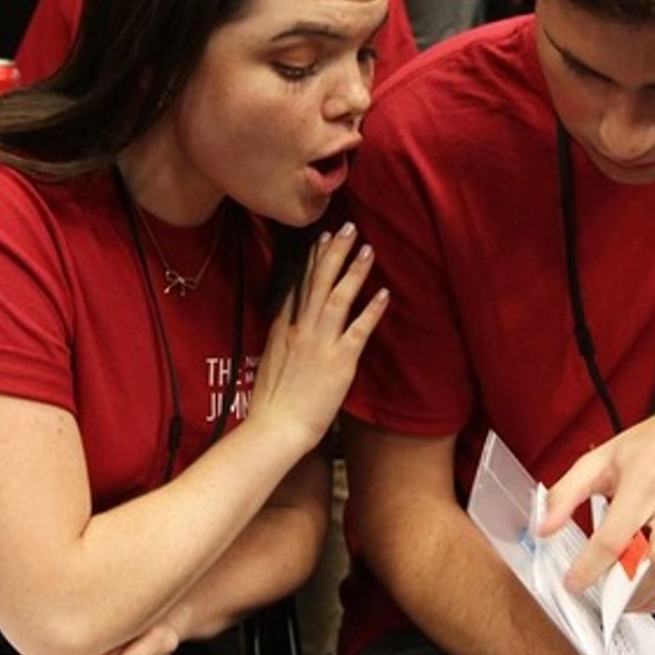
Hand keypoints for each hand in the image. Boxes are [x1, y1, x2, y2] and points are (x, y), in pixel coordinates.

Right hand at [245, 222, 389, 454]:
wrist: (276, 426)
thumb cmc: (272, 401)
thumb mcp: (270, 359)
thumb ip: (281, 336)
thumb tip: (288, 322)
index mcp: (283, 327)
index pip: (298, 284)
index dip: (310, 259)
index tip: (320, 238)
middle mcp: (301, 328)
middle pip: (318, 282)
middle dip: (334, 252)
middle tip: (347, 227)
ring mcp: (320, 343)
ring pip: (338, 297)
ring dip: (354, 271)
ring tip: (367, 249)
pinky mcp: (339, 361)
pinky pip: (358, 329)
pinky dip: (371, 310)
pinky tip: (383, 293)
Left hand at [539, 405, 654, 612]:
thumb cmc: (648, 449)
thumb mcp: (600, 459)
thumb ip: (566, 494)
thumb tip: (542, 529)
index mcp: (645, 475)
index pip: (616, 536)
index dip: (591, 568)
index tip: (574, 584)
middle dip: (632, 592)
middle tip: (612, 599)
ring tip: (635, 596)